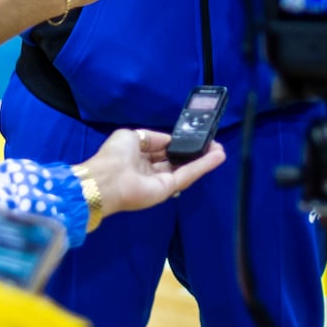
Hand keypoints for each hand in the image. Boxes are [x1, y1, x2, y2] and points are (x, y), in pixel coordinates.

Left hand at [81, 128, 226, 217]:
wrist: (106, 180)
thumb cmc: (114, 155)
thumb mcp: (131, 136)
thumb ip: (152, 137)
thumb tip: (169, 140)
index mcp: (138, 157)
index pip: (163, 150)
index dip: (178, 144)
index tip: (193, 137)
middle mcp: (150, 170)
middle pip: (177, 160)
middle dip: (194, 152)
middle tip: (212, 143)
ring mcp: (160, 181)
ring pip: (186, 168)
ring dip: (203, 159)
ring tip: (220, 149)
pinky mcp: (168, 189)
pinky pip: (188, 175)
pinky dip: (203, 166)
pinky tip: (217, 156)